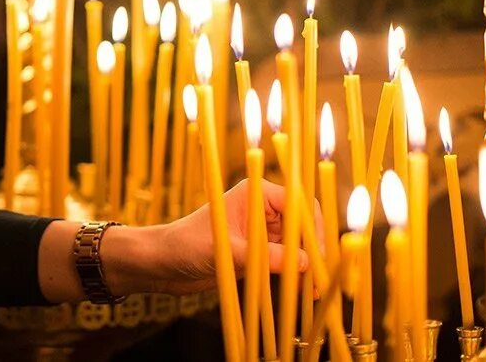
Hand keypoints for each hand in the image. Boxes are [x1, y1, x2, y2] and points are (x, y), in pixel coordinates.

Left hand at [104, 179, 319, 295]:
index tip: (318, 255)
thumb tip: (305, 264)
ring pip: (298, 246)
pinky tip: (305, 292)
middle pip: (302, 226)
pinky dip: (297, 275)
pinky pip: (287, 261)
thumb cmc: (186, 245)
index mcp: (255, 194)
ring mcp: (262, 231)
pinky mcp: (258, 252)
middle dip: (315, 250)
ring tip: (316, 291)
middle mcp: (262, 209)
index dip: (312, 228)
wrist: (163, 263)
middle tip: (322, 278)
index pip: (298, 204)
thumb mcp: (227, 252)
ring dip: (309, 266)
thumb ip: (264, 257)